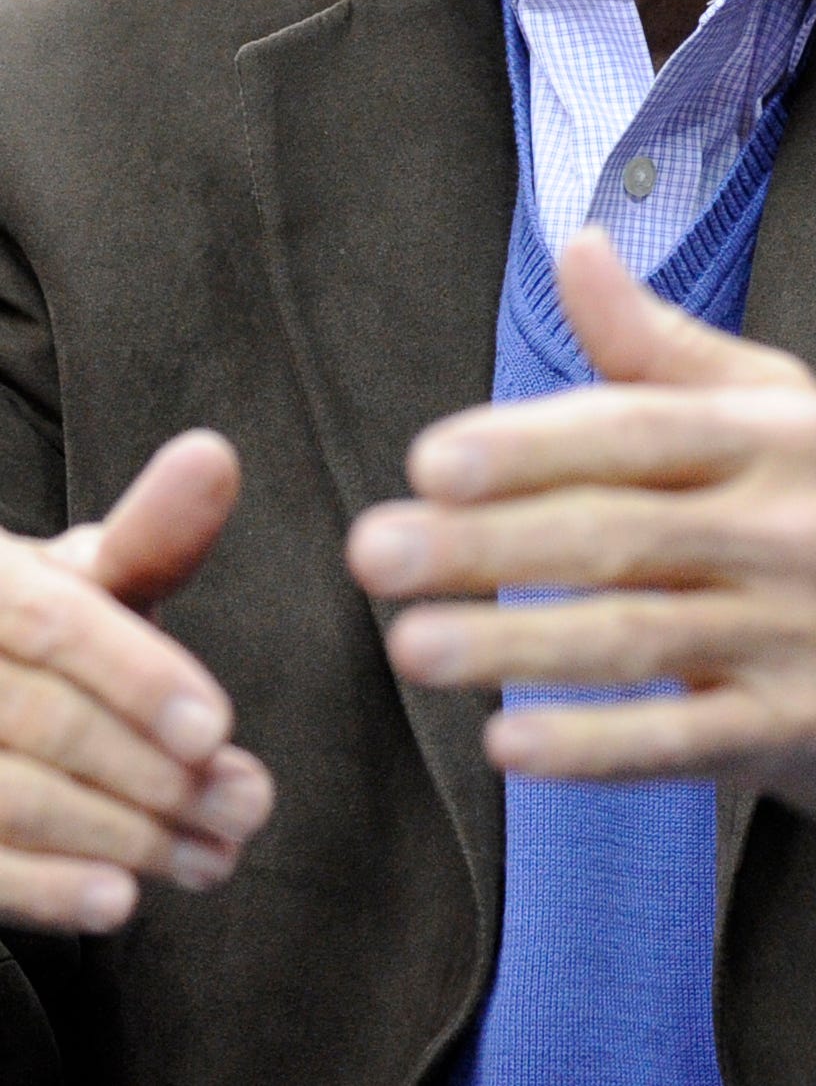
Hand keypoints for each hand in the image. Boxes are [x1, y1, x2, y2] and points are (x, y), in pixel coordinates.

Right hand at [0, 431, 273, 931]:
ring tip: (215, 855)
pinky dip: (42, 891)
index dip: (137, 676)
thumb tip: (216, 455)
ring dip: (121, 838)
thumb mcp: (83, 578)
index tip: (217, 730)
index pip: (53, 625)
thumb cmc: (29, 630)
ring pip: (7, 799)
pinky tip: (118, 902)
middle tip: (249, 805)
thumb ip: (152, 535)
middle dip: (154, 774)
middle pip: (39, 723)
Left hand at [346, 231, 815, 884]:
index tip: (430, 462)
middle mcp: (798, 524)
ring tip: (412, 648)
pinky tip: (509, 744)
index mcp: (782, 433)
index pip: (641, 431)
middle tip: (375, 554)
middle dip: (489, 544)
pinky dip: (595, 745)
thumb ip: (660, 347)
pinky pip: (685, 739)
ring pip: (641, 636)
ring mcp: (805, 632)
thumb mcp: (780, 413)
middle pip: (624, 532)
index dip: (533, 447)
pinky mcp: (802, 730)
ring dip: (518, 644)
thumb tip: (576, 244)